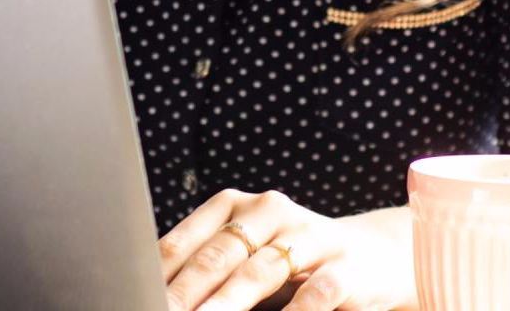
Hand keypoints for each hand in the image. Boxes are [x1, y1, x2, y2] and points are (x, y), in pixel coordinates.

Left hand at [158, 188, 416, 309]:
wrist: (373, 255)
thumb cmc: (292, 261)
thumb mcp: (247, 256)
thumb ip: (207, 271)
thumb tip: (155, 292)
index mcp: (236, 207)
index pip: (187, 240)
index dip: (159, 274)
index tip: (135, 296)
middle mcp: (269, 211)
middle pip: (218, 255)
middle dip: (186, 292)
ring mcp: (308, 235)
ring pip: (260, 271)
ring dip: (228, 304)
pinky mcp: (345, 265)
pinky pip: (316, 291)